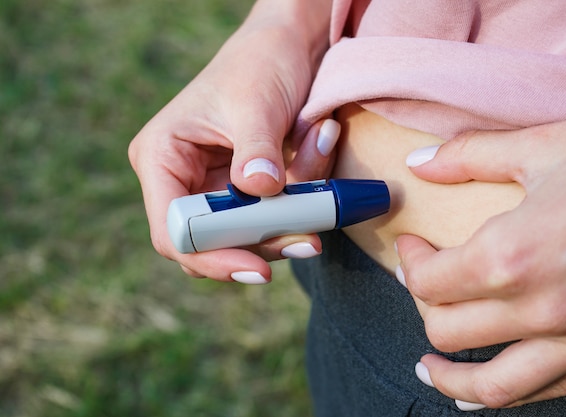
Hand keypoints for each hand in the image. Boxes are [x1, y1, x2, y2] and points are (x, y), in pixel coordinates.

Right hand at [128, 2, 335, 282]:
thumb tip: (259, 191)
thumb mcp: (255, 102)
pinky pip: (274, 216)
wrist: (288, 47)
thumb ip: (255, 149)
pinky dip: (302, 202)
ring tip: (322, 176)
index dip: (210, 256)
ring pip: (248, 235)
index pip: (172, 230)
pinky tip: (318, 152)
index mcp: (161, 157)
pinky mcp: (248, 190)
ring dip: (290, 219)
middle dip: (261, 244)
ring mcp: (217, 188)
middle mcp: (182, 179)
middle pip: (212, 243)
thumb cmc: (259, 62)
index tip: (259, 268)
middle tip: (308, 241)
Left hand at [397, 104, 565, 408]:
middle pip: (448, 332)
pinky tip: (485, 390)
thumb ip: (469, 156)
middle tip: (425, 285)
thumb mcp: (545, 146)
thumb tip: (418, 163)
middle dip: (424, 306)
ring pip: (492, 386)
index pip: (428, 283)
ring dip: (451, 378)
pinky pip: (546, 391)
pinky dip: (505, 396)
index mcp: (513, 255)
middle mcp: (542, 309)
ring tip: (429, 368)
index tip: (414, 247)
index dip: (410, 264)